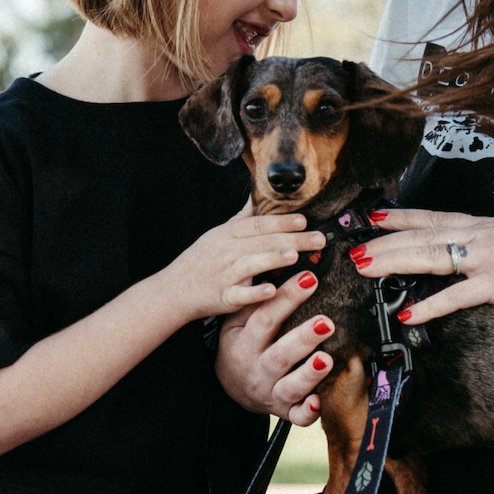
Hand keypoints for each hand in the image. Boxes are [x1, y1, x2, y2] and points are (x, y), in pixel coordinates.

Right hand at [163, 202, 325, 321]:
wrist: (173, 290)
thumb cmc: (200, 261)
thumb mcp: (218, 234)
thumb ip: (241, 218)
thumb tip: (257, 196)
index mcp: (228, 234)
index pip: (258, 224)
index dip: (281, 221)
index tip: (305, 220)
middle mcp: (227, 251)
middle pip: (262, 241)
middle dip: (292, 239)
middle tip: (319, 239)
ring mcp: (224, 274)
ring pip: (250, 264)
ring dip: (272, 259)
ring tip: (295, 256)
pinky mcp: (222, 297)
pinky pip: (240, 294)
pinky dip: (255, 293)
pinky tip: (272, 290)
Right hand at [217, 270, 336, 423]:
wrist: (230, 387)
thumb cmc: (240, 346)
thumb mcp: (236, 324)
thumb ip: (255, 300)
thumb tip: (278, 266)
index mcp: (243, 345)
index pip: (264, 319)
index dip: (287, 298)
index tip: (310, 278)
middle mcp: (256, 371)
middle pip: (279, 355)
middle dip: (303, 338)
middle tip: (326, 322)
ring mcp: (270, 393)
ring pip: (290, 387)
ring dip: (309, 374)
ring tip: (326, 358)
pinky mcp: (284, 411)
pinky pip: (297, 416)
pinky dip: (308, 412)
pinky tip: (320, 402)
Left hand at [348, 208, 493, 323]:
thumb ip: (492, 243)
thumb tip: (476, 251)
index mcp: (481, 225)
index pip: (430, 216)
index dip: (398, 217)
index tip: (372, 215)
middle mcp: (476, 236)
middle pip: (419, 236)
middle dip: (383, 242)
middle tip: (353, 249)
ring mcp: (483, 258)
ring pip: (428, 257)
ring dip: (393, 262)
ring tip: (365, 268)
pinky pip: (456, 296)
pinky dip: (430, 305)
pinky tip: (409, 314)